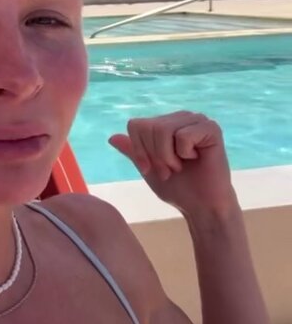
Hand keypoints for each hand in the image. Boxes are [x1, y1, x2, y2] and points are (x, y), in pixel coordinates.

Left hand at [108, 111, 236, 216]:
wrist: (202, 206)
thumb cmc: (179, 188)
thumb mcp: (149, 169)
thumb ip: (134, 152)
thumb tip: (111, 137)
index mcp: (165, 124)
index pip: (136, 125)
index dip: (139, 150)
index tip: (151, 168)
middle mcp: (180, 118)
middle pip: (148, 127)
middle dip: (154, 155)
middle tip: (169, 170)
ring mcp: (196, 120)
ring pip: (163, 129)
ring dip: (167, 156)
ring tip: (179, 166)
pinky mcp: (211, 128)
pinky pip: (183, 135)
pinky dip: (185, 153)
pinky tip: (196, 159)